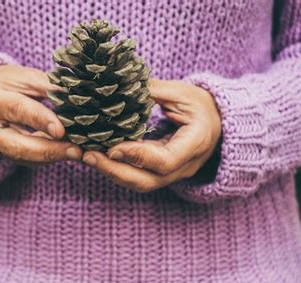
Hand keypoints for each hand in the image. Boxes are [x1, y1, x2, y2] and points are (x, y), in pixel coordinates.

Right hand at [0, 65, 81, 164]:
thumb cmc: (7, 83)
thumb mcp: (25, 77)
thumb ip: (47, 87)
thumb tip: (74, 97)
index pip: (17, 110)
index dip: (41, 121)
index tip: (61, 131)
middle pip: (17, 145)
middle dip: (49, 150)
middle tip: (76, 151)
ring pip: (23, 157)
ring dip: (52, 157)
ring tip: (77, 153)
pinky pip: (25, 160)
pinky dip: (47, 158)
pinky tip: (65, 154)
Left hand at [82, 78, 221, 192]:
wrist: (217, 124)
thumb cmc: (202, 105)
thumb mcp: (182, 93)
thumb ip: (152, 91)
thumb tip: (117, 82)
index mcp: (195, 144)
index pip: (164, 160)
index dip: (137, 156)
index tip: (111, 147)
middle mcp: (183, 166)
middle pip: (146, 180)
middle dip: (113, 170)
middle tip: (85, 154)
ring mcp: (172, 174)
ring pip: (138, 182)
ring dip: (109, 171)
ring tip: (83, 155)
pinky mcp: (159, 173)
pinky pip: (136, 176)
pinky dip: (114, 168)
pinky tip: (94, 156)